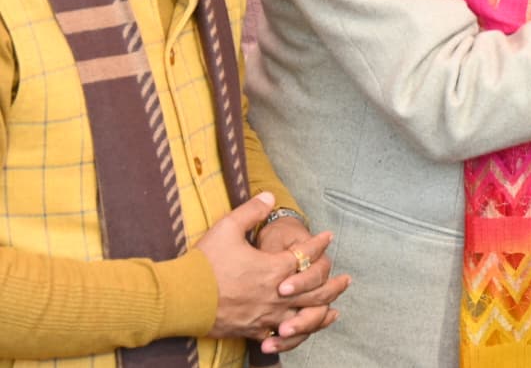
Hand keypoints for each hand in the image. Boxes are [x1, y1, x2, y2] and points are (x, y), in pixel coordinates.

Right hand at [196, 193, 349, 343]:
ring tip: (336, 305)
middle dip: (333, 282)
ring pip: (305, 315)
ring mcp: (267, 314)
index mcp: (274, 267)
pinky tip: (306, 329)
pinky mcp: (255, 330)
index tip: (328, 237)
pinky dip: (300, 331)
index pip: (306, 254)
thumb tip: (270, 197)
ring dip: (324, 308)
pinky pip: (284, 335)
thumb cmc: (204, 263)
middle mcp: (276, 293)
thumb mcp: (227, 228)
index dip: (318, 243)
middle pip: (316, 289)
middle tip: (347, 279)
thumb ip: (252, 211)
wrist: (181, 299)